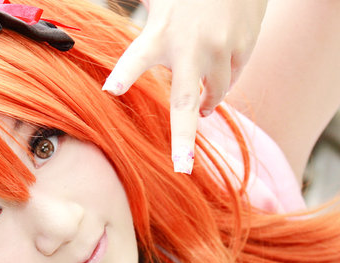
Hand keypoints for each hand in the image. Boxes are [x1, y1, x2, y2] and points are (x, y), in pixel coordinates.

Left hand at [102, 0, 268, 173]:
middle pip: (185, 102)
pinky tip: (218, 68)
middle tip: (181, 168)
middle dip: (183, 140)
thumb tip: (96, 22)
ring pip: (213, 94)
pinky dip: (223, 80)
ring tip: (202, 108)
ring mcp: (221, 51)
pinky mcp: (243, 50)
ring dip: (206, 102)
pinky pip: (232, 79)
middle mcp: (192, 47)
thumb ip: (142, 18)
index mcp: (162, 32)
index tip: (111, 89)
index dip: (126, 74)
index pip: (138, 56)